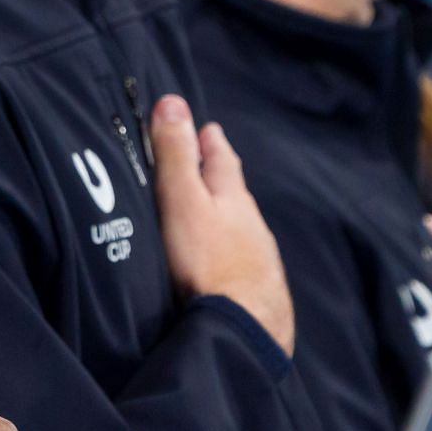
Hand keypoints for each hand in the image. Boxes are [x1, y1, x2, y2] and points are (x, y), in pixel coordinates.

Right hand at [149, 95, 295, 354]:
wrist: (244, 328)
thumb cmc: (209, 261)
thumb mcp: (184, 201)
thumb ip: (177, 156)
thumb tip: (173, 102)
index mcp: (233, 195)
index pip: (222, 156)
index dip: (210, 140)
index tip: (204, 128)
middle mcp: (252, 221)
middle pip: (235, 190)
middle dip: (218, 176)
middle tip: (205, 165)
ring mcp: (259, 255)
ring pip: (240, 224)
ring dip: (224, 215)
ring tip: (207, 214)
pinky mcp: (258, 286)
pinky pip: (241, 256)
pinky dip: (227, 248)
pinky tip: (218, 262)